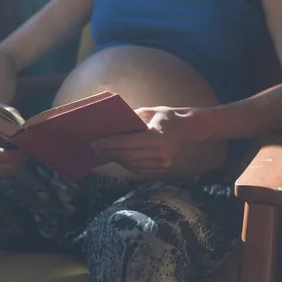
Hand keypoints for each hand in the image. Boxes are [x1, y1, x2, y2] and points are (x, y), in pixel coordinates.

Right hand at [0, 107, 26, 176]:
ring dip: (14, 167)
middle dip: (13, 164)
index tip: (22, 149)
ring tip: (24, 156)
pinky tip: (21, 160)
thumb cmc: (5, 114)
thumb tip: (23, 132)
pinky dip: (13, 169)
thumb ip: (15, 122)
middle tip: (26, 154)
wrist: (1, 116)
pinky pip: (2, 172)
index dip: (9, 155)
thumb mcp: (10, 114)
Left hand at [91, 107, 209, 174]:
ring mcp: (163, 163)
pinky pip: (139, 169)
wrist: (186, 127)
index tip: (94, 142)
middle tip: (95, 149)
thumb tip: (108, 127)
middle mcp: (161, 153)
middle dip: (109, 152)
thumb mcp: (147, 112)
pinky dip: (126, 164)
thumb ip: (130, 120)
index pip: (126, 142)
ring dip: (116, 159)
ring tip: (104, 152)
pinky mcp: (162, 169)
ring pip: (131, 164)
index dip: (108, 143)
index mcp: (157, 137)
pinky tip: (118, 157)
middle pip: (127, 155)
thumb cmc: (164, 116)